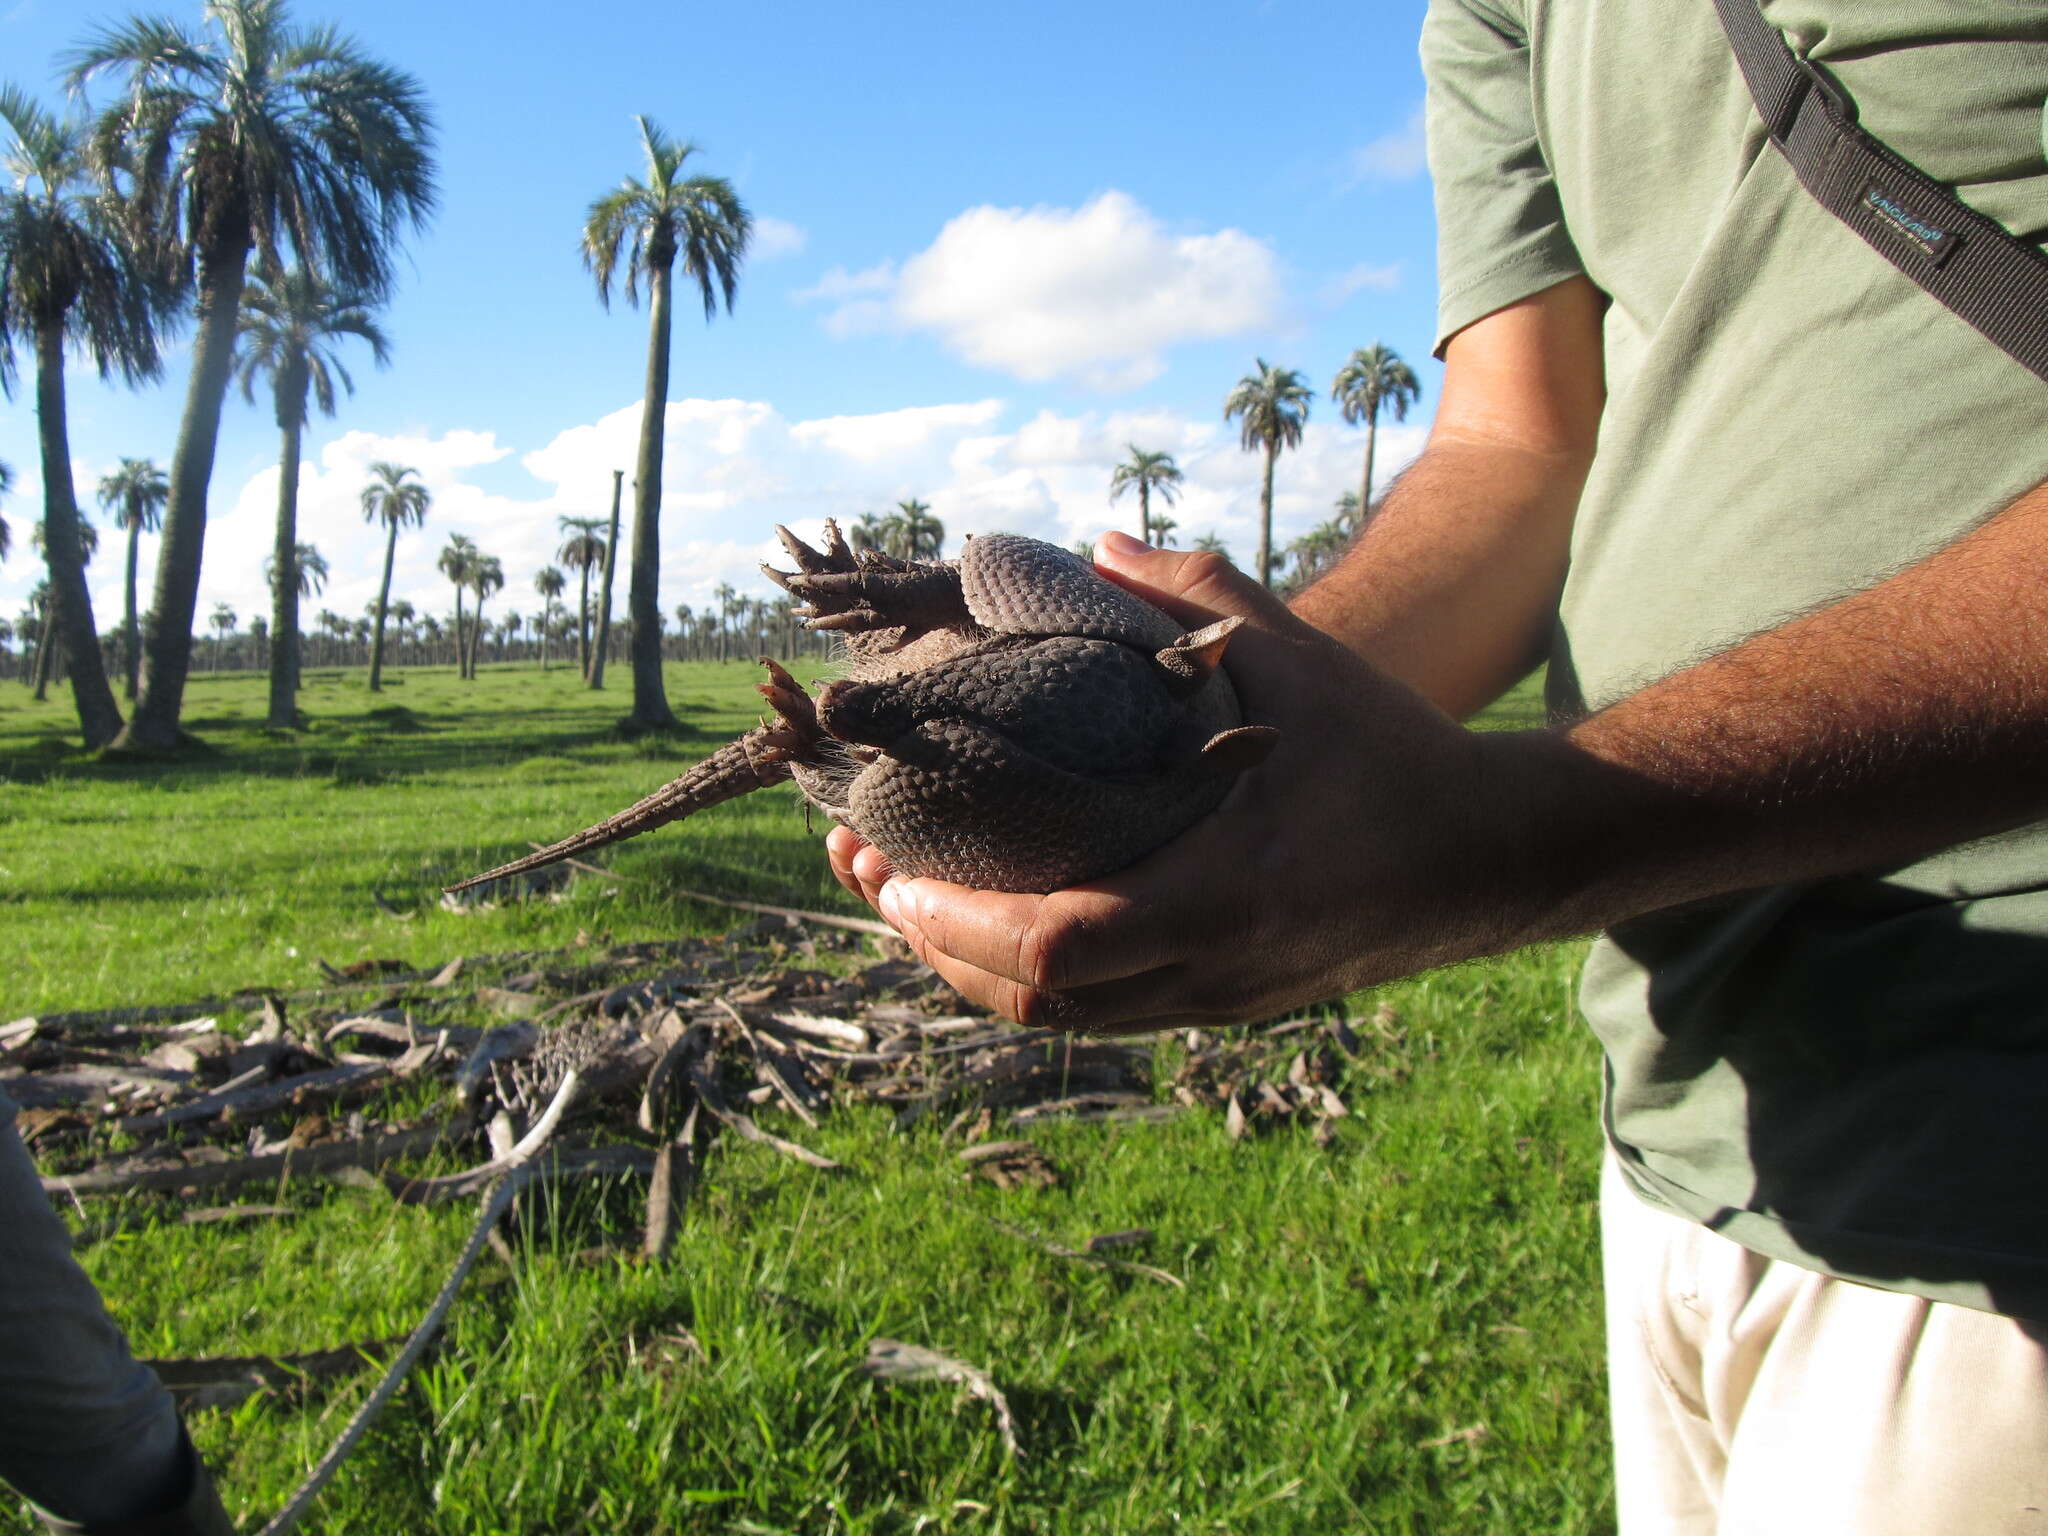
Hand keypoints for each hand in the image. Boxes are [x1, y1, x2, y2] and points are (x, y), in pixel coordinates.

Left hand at [830, 530, 1540, 1032]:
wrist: (1491, 860)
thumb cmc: (1395, 754)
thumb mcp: (1304, 661)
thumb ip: (1196, 598)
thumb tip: (1093, 544)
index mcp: (1225, 895)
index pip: (1060, 948)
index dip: (958, 921)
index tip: (891, 866)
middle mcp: (1212, 969)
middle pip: (1037, 1003)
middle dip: (935, 946)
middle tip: (871, 871)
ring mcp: (1217, 999)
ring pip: (1063, 1020)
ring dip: (971, 966)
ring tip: (904, 894)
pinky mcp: (1222, 1003)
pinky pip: (1100, 1011)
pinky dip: (1028, 975)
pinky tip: (989, 916)